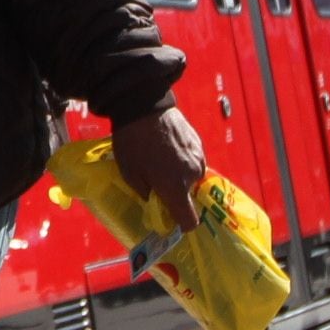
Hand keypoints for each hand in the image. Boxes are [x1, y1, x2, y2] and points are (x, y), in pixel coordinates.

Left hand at [110, 104, 208, 232]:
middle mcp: (192, 175)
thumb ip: (146, 194)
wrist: (144, 106)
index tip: (169, 218)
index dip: (180, 224)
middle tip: (156, 179)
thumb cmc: (133, 144)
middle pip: (188, 196)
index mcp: (176, 188)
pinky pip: (193, 160)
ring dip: (179, 175)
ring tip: (160, 160)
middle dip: (174, 192)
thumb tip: (155, 202)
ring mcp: (198, 157)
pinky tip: (167, 147)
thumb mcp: (130, 175)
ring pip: (191, 177)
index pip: (190, 220)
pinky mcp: (198, 142)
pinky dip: (182, 159)